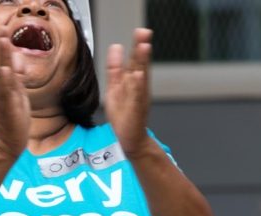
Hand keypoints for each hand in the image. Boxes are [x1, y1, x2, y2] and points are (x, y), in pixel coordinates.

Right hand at [0, 27, 30, 158]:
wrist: (9, 141)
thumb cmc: (14, 119)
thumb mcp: (18, 94)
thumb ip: (18, 77)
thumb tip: (18, 60)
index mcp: (8, 85)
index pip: (6, 61)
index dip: (5, 46)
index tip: (3, 30)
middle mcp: (5, 89)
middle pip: (4, 63)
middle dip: (3, 47)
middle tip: (1, 30)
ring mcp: (6, 97)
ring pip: (6, 74)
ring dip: (4, 57)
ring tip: (4, 42)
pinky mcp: (8, 107)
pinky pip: (7, 92)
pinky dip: (6, 81)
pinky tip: (5, 71)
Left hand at [105, 28, 152, 155]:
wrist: (130, 139)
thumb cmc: (124, 115)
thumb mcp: (115, 87)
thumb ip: (115, 69)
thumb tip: (115, 47)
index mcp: (133, 82)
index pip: (136, 60)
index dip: (138, 46)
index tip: (141, 31)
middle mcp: (139, 88)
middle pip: (141, 65)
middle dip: (142, 49)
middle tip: (145, 33)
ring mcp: (139, 98)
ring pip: (141, 77)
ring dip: (142, 63)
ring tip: (144, 47)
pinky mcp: (136, 110)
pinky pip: (137, 96)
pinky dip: (137, 86)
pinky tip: (138, 75)